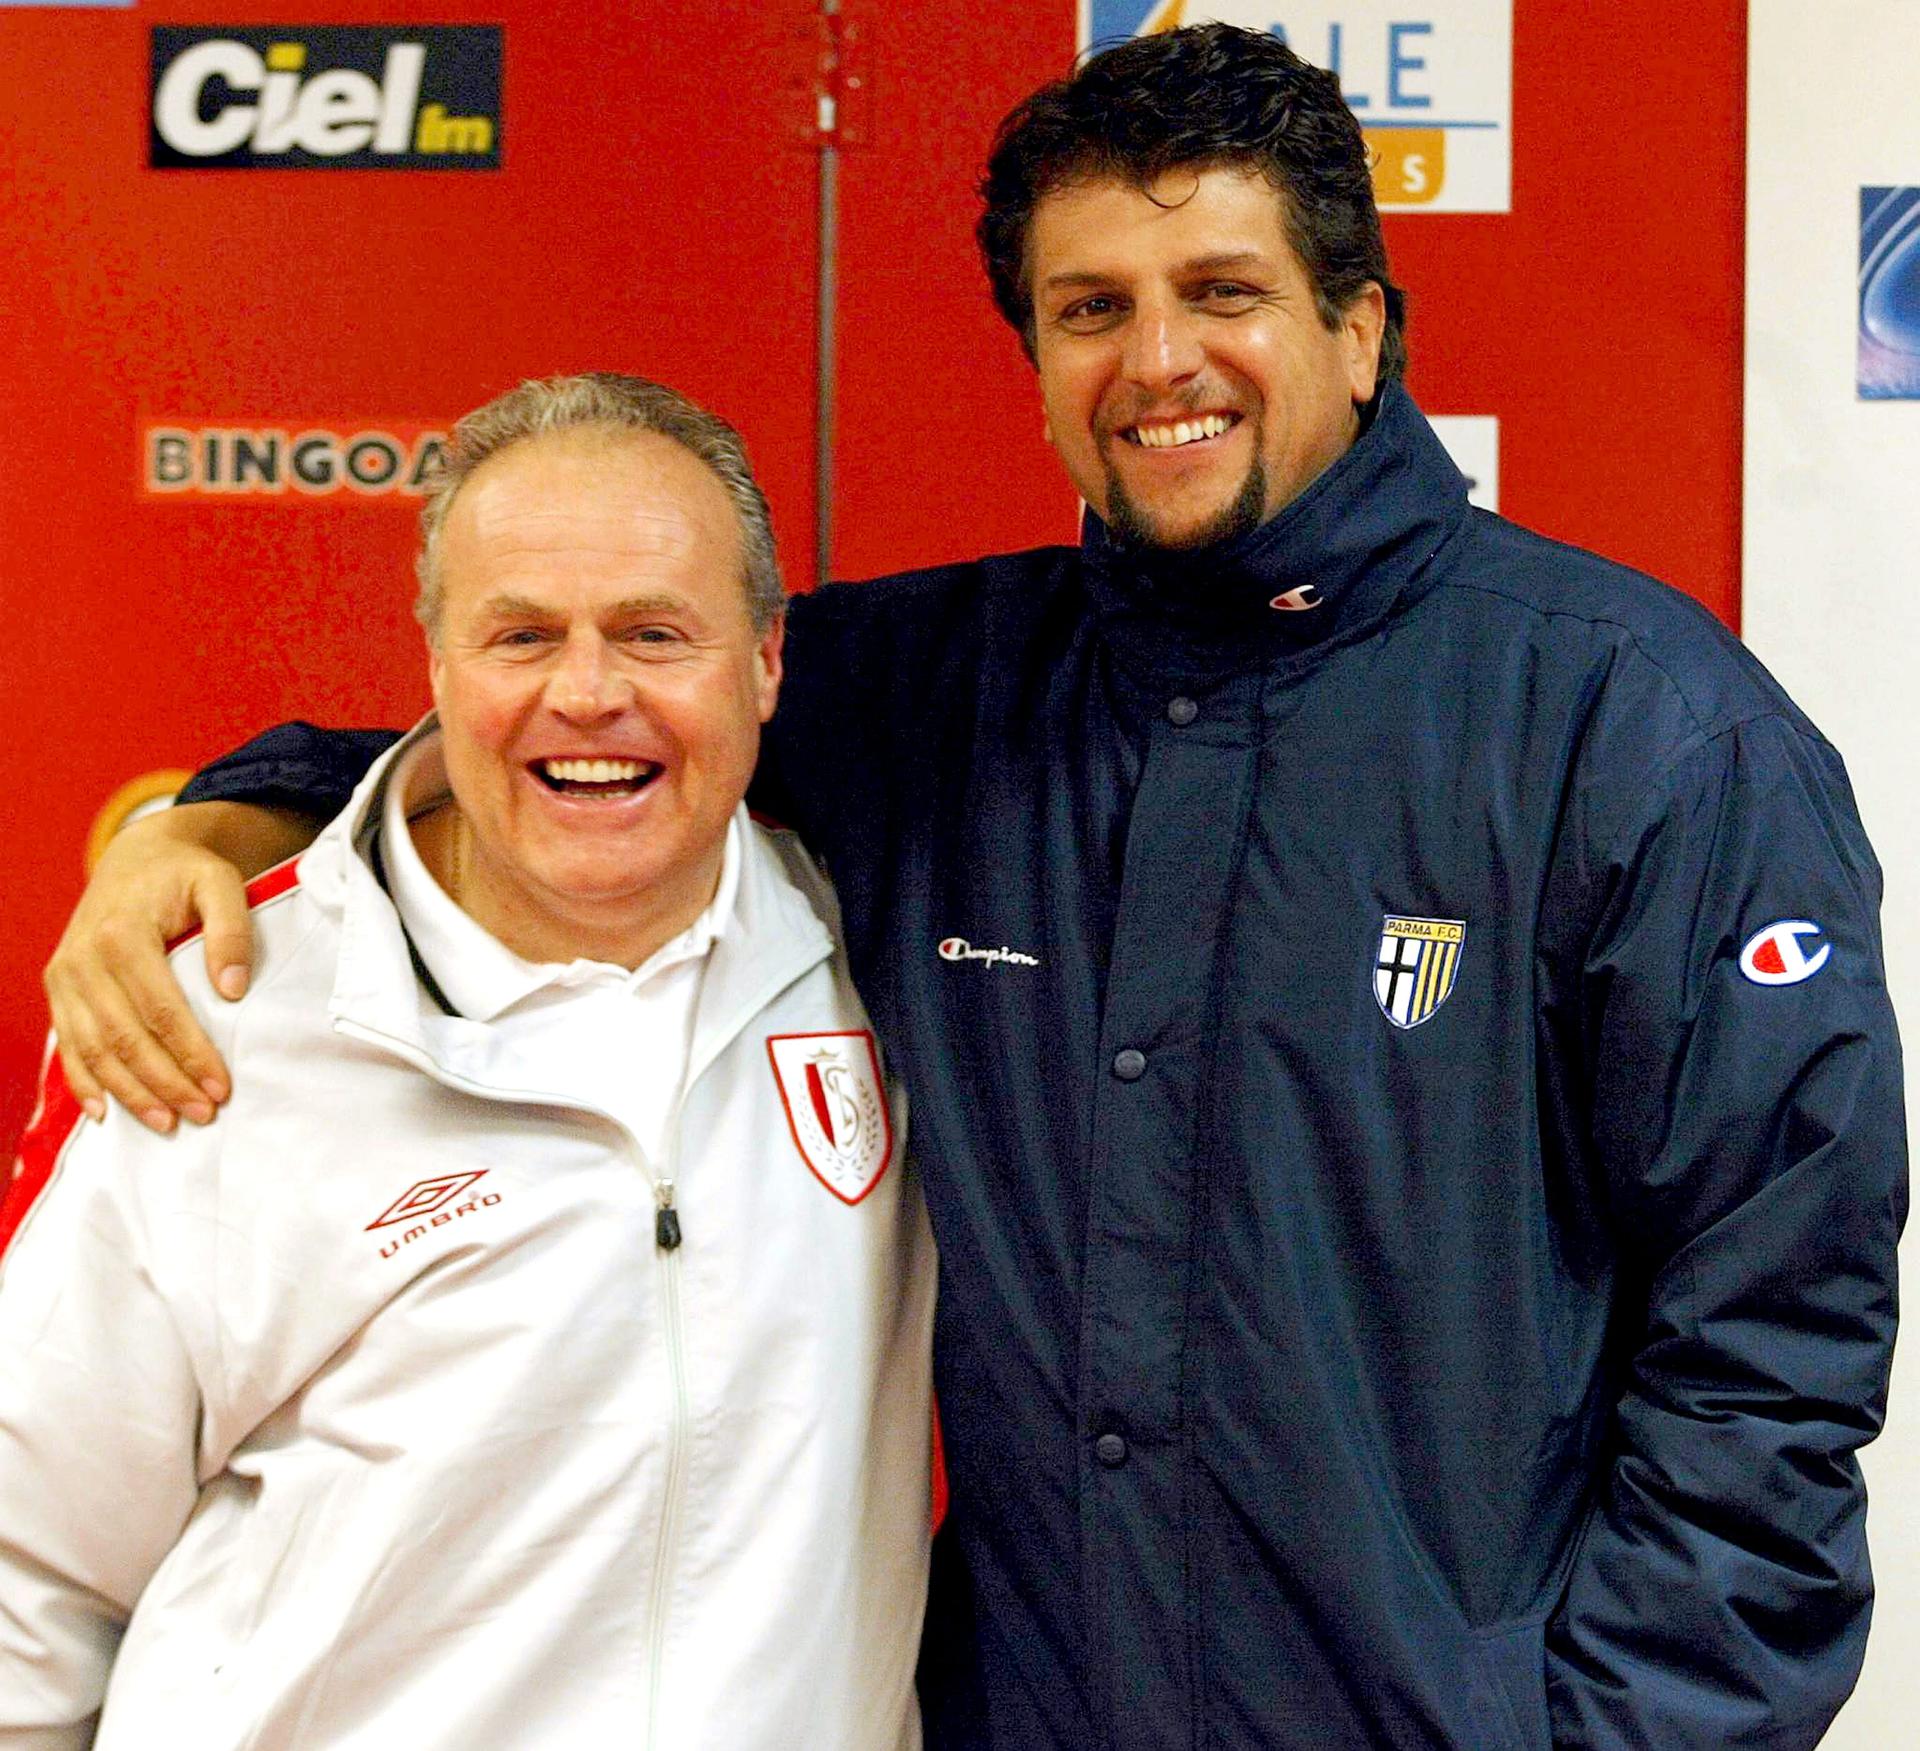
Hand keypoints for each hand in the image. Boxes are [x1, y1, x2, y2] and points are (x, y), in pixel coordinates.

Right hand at [42, 802, 310, 1132]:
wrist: (138, 856)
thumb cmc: (185, 874)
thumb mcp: (220, 883)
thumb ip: (231, 931)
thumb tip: (233, 991)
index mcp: (122, 933)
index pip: (160, 1010)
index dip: (190, 1053)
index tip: (222, 1087)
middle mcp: (83, 958)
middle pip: (124, 1038)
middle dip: (165, 1083)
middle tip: (203, 1114)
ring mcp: (64, 975)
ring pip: (92, 1049)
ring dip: (129, 1092)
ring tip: (168, 1123)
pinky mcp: (58, 988)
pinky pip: (67, 1043)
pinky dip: (83, 1082)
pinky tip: (106, 1113)